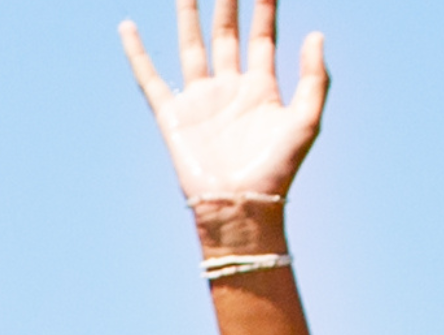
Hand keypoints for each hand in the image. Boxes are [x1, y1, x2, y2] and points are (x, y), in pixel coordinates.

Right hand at [119, 0, 329, 218]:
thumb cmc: (278, 169)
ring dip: (188, 15)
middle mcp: (230, 88)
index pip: (262, 35)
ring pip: (191, 46)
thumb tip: (315, 33)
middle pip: (227, 33)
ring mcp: (200, 100)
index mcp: (261, 87)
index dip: (265, 6)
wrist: (241, 205)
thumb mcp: (306, 120)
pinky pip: (150, 77)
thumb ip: (313, 77)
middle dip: (228, 2)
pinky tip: (128, 27)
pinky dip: (137, 52)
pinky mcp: (173, 115)